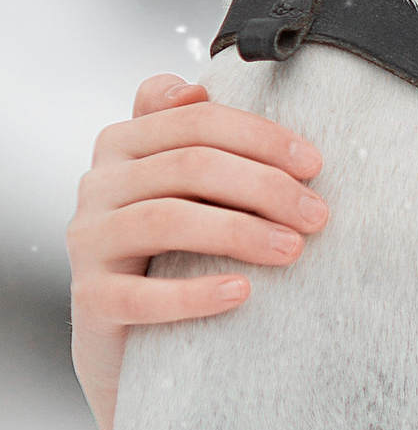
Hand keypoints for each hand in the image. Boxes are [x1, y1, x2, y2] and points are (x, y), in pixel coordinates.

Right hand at [68, 76, 328, 429]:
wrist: (132, 343)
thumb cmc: (172, 254)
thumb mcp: (182, 190)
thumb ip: (188, 135)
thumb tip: (198, 87)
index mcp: (123, 145)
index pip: (194, 120)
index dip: (259, 137)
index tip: (314, 164)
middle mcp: (98, 185)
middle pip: (188, 166)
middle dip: (264, 186)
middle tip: (317, 215)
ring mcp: (89, 241)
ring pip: (166, 220)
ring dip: (240, 232)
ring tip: (292, 249)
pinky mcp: (92, 298)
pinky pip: (141, 295)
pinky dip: (194, 293)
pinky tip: (241, 292)